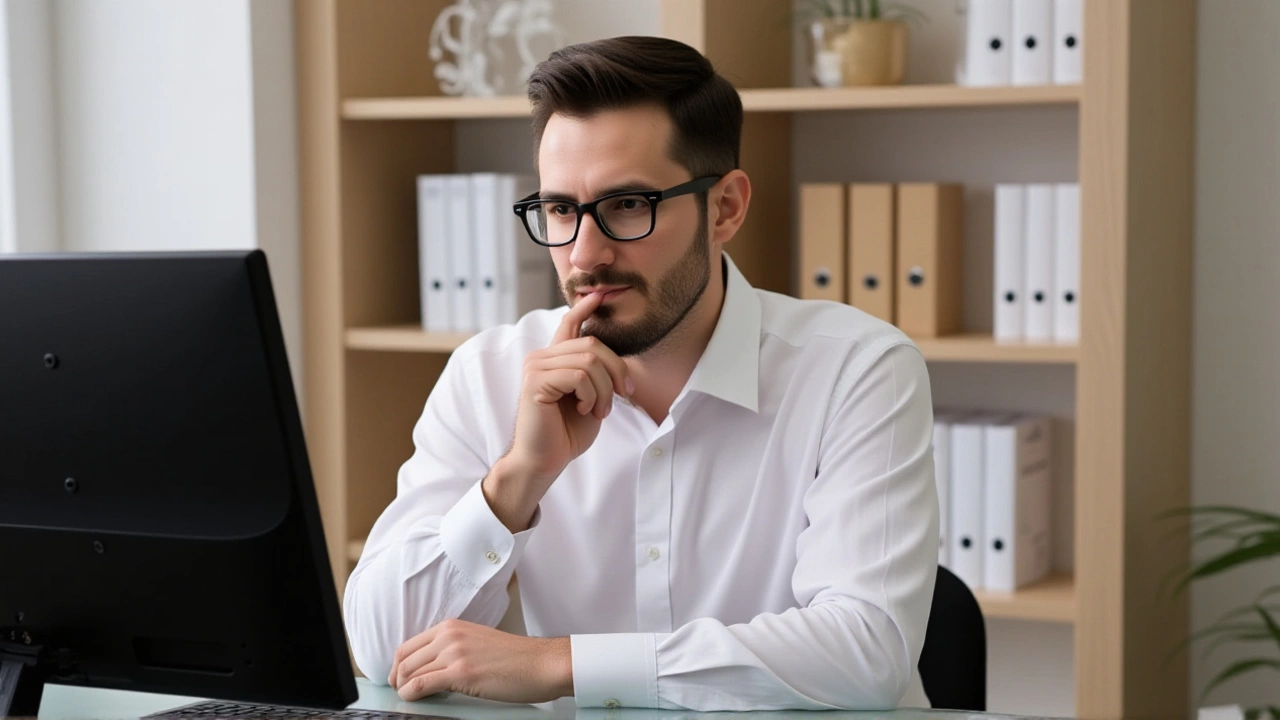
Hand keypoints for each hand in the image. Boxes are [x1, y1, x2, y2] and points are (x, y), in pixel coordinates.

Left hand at [388, 619, 572, 703]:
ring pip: (410, 673)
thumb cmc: (515, 658)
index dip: (398, 665)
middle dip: (397, 678)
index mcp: (452, 627)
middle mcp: (450, 636)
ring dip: (404, 689)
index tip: (398, 678)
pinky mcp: (461, 672)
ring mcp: (454, 653)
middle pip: (405, 659)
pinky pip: (421, 685)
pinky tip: (414, 700)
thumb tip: (431, 666)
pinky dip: (412, 695)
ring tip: (409, 698)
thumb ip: (453, 648)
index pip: (409, 645)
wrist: (540, 664)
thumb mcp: (477, 642)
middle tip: (400, 691)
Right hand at [498, 291, 631, 482]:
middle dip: (616, 371)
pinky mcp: (535, 381)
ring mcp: (535, 367)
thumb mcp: (588, 397)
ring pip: (589, 361)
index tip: (599, 295)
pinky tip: (585, 410)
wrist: (545, 461)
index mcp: (553, 359)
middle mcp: (540, 357)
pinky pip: (579, 376)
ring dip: (604, 390)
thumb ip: (593, 373)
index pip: (568, 323)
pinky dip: (592, 396)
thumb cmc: (566, 433)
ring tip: (599, 411)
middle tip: (620, 397)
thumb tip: (608, 355)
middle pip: (592, 344)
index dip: (584, 307)